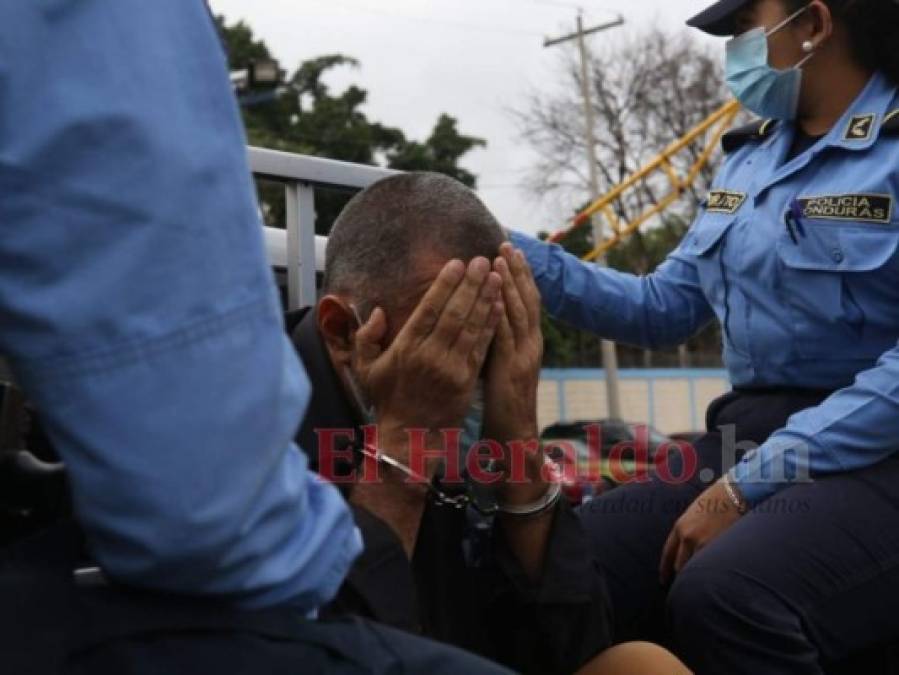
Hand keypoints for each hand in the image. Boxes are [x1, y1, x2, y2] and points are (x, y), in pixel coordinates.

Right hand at [353, 257, 502, 466]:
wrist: (410, 438)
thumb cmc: (388, 400)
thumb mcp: (365, 369)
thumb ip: (366, 338)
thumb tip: (378, 311)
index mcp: (406, 349)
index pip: (429, 309)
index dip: (445, 284)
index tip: (456, 263)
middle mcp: (430, 356)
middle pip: (455, 313)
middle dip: (470, 284)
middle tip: (481, 260)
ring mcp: (452, 369)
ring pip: (472, 327)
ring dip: (485, 299)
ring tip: (494, 276)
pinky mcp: (468, 380)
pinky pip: (482, 347)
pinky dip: (491, 325)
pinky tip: (499, 306)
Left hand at [483, 244, 543, 502]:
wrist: (514, 434)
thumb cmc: (501, 403)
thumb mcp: (501, 365)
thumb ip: (495, 341)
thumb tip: (481, 316)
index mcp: (527, 343)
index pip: (524, 302)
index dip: (518, 276)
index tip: (508, 252)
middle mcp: (530, 344)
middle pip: (526, 298)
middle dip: (516, 270)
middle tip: (505, 243)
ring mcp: (524, 354)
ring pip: (518, 310)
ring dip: (510, 281)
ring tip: (501, 256)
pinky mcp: (512, 367)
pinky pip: (506, 331)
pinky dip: (501, 308)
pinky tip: (495, 290)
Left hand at [659, 479, 742, 583]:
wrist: (735, 493)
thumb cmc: (718, 501)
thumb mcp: (695, 513)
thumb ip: (689, 530)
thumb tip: (687, 549)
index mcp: (680, 526)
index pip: (667, 553)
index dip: (664, 569)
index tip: (663, 580)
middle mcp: (687, 536)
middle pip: (679, 566)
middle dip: (681, 577)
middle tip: (684, 587)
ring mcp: (702, 543)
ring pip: (694, 569)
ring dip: (697, 577)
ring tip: (701, 585)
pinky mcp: (717, 547)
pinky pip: (709, 567)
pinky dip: (710, 573)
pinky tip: (715, 578)